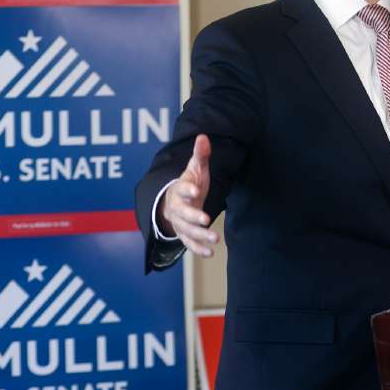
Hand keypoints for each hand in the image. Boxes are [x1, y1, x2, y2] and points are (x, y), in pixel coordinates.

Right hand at [158, 134, 218, 256]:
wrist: (174, 201)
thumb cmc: (189, 184)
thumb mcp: (195, 169)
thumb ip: (200, 155)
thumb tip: (203, 137)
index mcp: (180, 190)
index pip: (182, 189)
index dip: (187, 190)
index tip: (195, 191)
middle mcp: (177, 208)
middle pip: (183, 214)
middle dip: (194, 217)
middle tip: (206, 219)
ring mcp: (180, 223)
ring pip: (187, 231)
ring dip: (200, 236)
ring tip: (215, 239)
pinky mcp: (184, 234)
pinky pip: (189, 244)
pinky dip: (198, 249)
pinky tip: (210, 252)